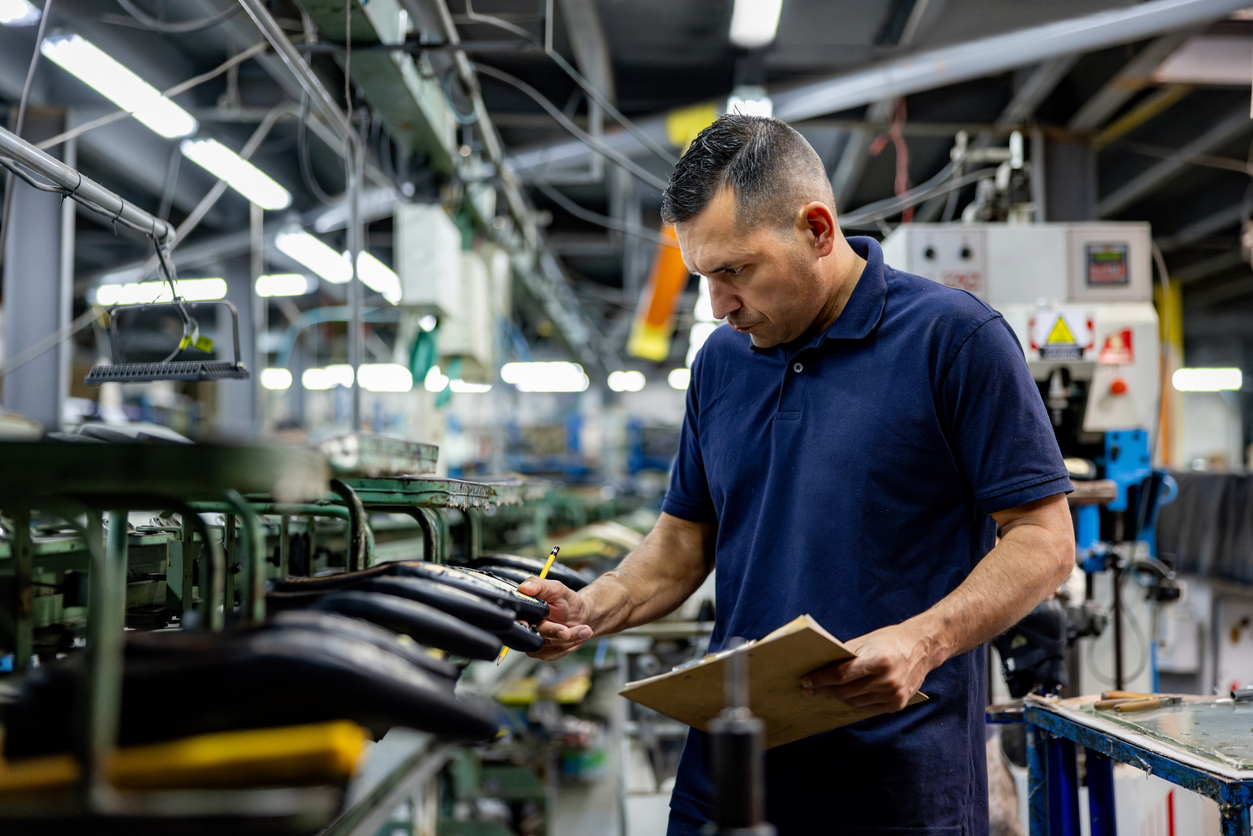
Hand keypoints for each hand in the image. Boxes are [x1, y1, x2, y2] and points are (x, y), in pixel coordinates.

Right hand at [517, 577, 595, 660]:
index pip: (518, 622)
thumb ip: (539, 585)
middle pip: (537, 636)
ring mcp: (534, 643)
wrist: (580, 614)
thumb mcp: (555, 588)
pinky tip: (579, 635)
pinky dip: (571, 644)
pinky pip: (556, 653)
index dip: (526, 625)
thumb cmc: (566, 600)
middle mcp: (526, 629)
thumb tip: (524, 587)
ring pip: (549, 646)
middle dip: (556, 632)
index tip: (541, 623)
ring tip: (585, 629)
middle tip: (568, 630)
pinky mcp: (545, 653)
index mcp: (524, 613)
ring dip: (570, 638)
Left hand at [799, 623, 940, 711]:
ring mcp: (893, 695)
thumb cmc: (890, 640)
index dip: (820, 679)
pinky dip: (853, 704)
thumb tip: (821, 667)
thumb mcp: (866, 641)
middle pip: (845, 691)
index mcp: (877, 660)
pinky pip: (867, 709)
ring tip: (823, 693)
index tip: (806, 681)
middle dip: (823, 691)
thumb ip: (846, 655)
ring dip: (836, 699)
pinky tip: (843, 698)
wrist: (923, 647)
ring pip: (854, 703)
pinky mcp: (897, 704)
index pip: (841, 675)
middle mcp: (886, 680)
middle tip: (808, 689)